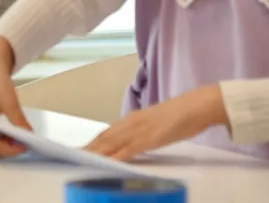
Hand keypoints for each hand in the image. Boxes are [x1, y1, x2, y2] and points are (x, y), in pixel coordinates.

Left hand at [84, 85, 227, 160]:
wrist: (196, 106)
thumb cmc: (181, 116)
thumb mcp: (156, 124)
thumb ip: (142, 131)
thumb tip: (132, 141)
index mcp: (132, 119)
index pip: (107, 133)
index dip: (92, 142)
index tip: (79, 149)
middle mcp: (130, 123)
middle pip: (103, 138)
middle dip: (87, 148)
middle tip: (71, 156)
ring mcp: (138, 131)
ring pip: (110, 144)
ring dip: (95, 153)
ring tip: (80, 159)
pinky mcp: (148, 139)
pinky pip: (127, 150)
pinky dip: (114, 157)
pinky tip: (105, 163)